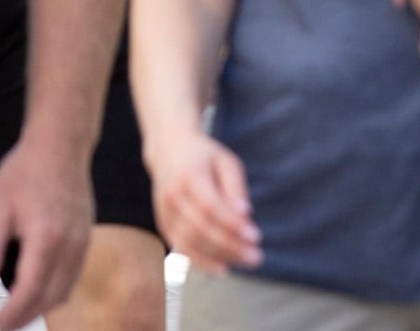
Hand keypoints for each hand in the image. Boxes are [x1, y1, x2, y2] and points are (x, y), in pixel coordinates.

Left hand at [0, 124, 93, 328]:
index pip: (30, 288)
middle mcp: (69, 242)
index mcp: (45, 236)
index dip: (13, 312)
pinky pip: (74, 274)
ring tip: (19, 313)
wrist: (61, 144)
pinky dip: (57, 290)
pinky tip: (39, 290)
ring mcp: (82, 240)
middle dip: (27, 316)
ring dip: (43, 306)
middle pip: (52, 295)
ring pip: (67, 288)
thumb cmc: (27, 170)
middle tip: (4, 325)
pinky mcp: (86, 235)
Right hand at [148, 129, 261, 272]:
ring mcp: (165, 212)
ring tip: (244, 262)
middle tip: (256, 257)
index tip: (256, 237)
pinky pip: (181, 247)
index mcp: (190, 176)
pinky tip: (221, 268)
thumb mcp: (226, 162)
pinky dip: (200, 261)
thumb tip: (246, 215)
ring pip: (189, 242)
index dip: (233, 225)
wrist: (169, 151)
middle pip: (200, 228)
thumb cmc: (205, 157)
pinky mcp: (163, 225)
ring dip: (218, 257)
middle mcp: (173, 196)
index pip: (211, 207)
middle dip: (229, 246)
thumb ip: (235, 188)